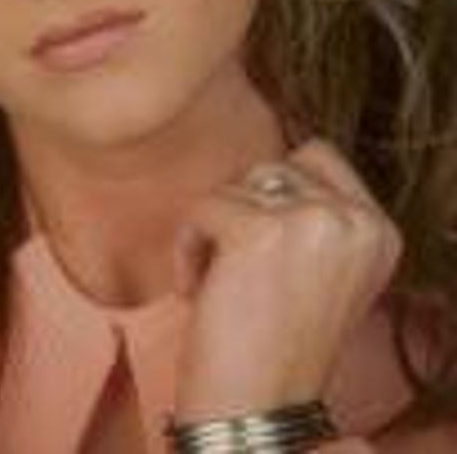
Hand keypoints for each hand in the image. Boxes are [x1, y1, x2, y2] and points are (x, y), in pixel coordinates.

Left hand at [171, 137, 401, 419]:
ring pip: (233, 186)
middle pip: (270, 168)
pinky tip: (196, 289)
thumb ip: (316, 216)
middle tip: (241, 271)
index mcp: (378, 229)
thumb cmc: (278, 344)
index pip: (318, 155)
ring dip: (214, 231)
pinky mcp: (258, 230)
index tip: (263, 245)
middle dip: (244, 212)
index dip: (276, 193)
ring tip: (221, 283)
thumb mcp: (326, 272)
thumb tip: (269, 169)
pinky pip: (201, 207)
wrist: (257, 410)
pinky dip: (187, 247)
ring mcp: (310, 221)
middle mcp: (353, 219)